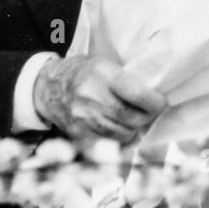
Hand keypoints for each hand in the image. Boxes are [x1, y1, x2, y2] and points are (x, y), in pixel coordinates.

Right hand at [33, 55, 165, 146]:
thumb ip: (127, 77)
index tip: (162, 102)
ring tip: (135, 120)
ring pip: (123, 133)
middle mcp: (91, 96)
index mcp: (101, 74)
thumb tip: (156, 93)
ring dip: (135, 129)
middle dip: (148, 117)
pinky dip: (120, 140)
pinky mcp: (77, 134)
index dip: (155, 102)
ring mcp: (83, 118)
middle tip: (151, 112)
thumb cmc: (83, 72)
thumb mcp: (104, 63)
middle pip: (132, 117)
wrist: (46, 87)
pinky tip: (121, 130)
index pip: (136, 93)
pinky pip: (108, 144)